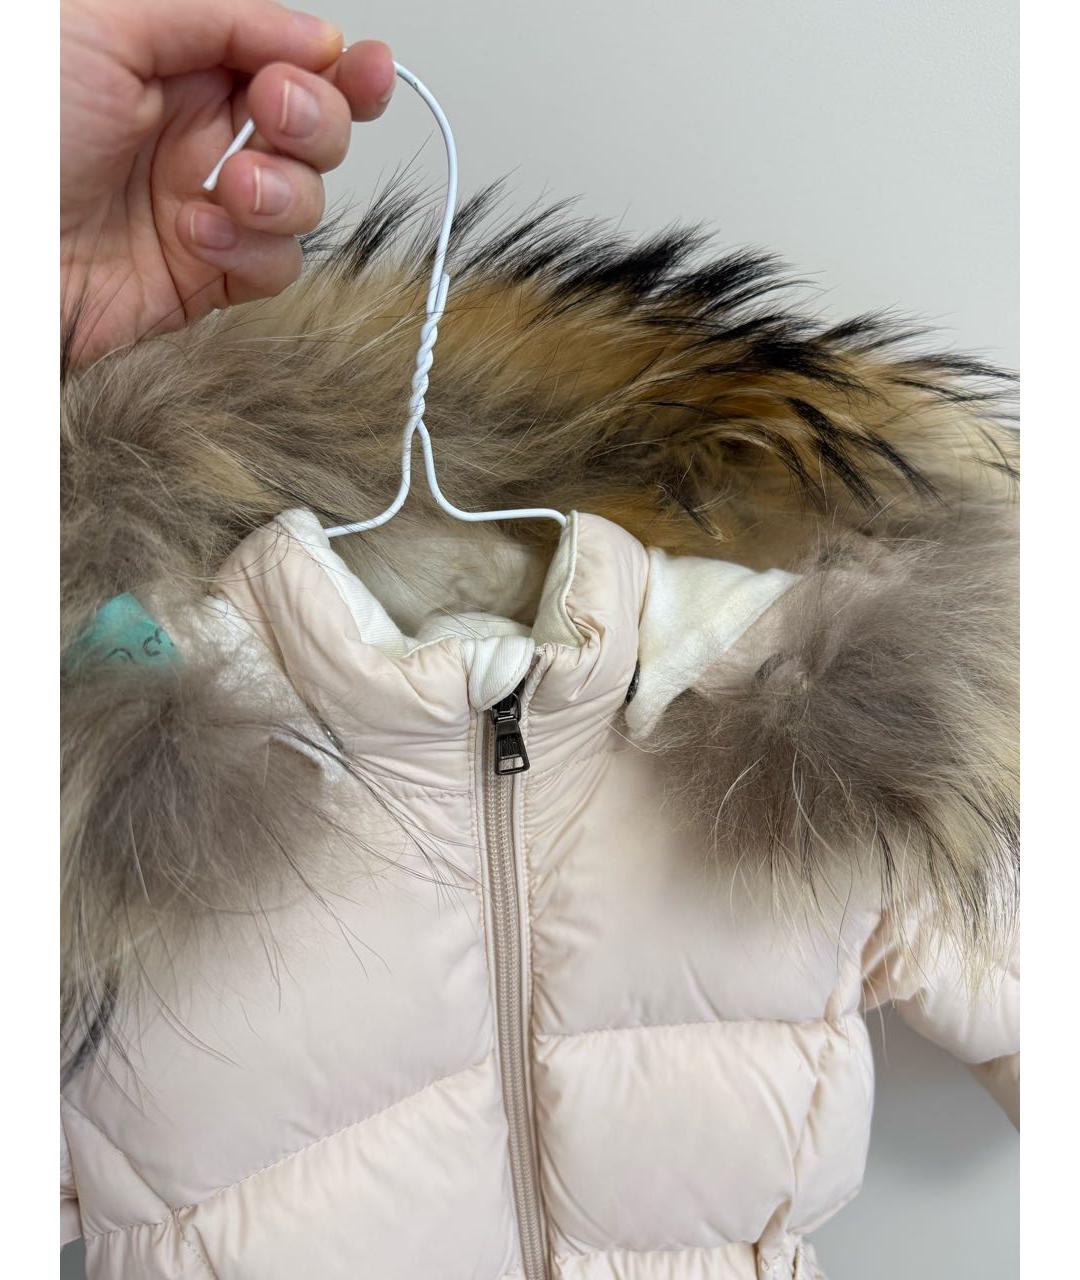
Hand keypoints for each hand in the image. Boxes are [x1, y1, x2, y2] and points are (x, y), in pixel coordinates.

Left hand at [61, 0, 394, 364]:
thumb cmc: (20, 133)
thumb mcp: (110, 23)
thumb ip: (221, 17)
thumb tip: (314, 35)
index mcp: (180, 64)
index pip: (289, 60)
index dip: (340, 67)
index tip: (363, 68)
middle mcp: (201, 134)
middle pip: (318, 128)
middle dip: (316, 120)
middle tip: (275, 113)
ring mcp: (209, 207)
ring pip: (308, 200)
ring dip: (286, 191)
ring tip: (231, 186)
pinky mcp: (208, 278)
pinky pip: (276, 266)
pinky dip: (252, 252)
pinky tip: (199, 236)